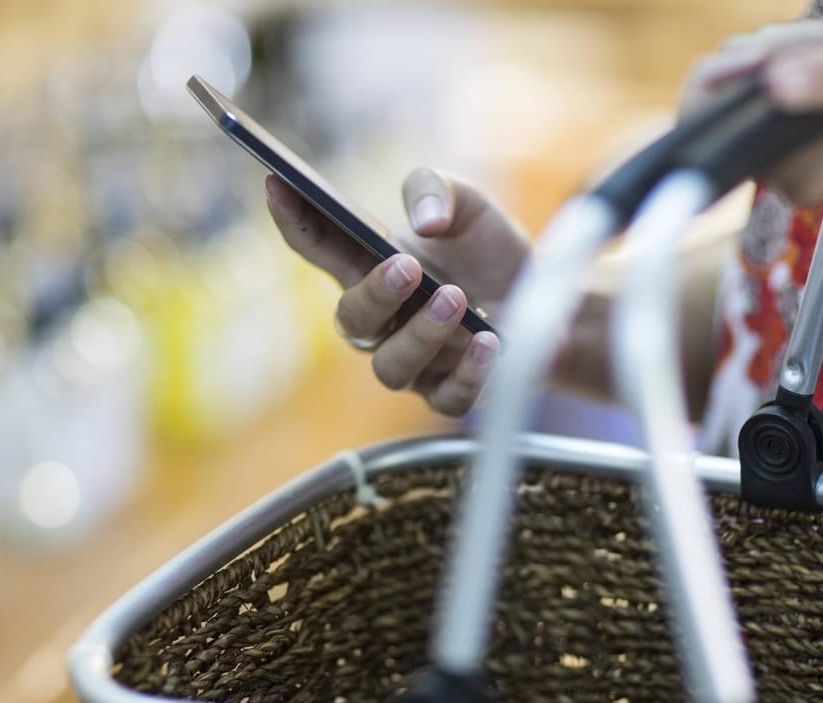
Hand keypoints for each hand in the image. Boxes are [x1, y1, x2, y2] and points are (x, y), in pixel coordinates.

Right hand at [265, 168, 530, 415]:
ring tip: (456, 298)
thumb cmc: (487, 253)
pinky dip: (468, 373)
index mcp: (370, 268)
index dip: (294, 218)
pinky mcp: (451, 392)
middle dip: (374, 293)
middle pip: (352, 320)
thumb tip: (426, 221)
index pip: (320, 245)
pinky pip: (447, 399)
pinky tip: (490, 342)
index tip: (278, 183)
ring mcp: (414, 362)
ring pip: (391, 367)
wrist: (544, 303)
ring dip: (421, 334)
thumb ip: (436, 191)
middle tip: (406, 266)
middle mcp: (383, 321)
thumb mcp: (468, 204)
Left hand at [743, 10, 822, 204]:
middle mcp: (789, 173)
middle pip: (730, 91)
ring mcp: (796, 155)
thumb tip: (773, 85)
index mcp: (804, 170)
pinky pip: (778, 80)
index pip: (714, 114)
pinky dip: (810, 54)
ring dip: (803, 47)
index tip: (802, 47)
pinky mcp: (807, 136)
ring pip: (755, 78)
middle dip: (782, 49)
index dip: (745, 63)